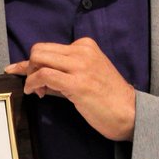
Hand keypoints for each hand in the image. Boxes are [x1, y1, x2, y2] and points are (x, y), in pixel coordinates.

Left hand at [6, 37, 135, 141]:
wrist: (130, 113)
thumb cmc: (107, 98)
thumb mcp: (85, 76)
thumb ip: (61, 72)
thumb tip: (33, 74)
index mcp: (85, 46)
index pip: (48, 47)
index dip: (34, 62)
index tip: (28, 75)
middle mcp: (82, 51)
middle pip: (39, 50)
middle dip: (29, 67)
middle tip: (33, 84)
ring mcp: (80, 66)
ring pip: (39, 59)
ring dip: (30, 76)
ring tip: (36, 91)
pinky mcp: (77, 83)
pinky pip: (44, 75)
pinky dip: (33, 83)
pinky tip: (35, 93)